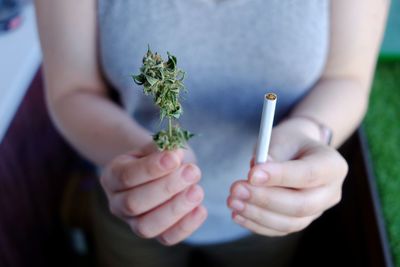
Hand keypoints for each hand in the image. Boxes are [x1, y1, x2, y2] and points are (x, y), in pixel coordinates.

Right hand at [100, 142, 206, 244]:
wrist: (159, 170)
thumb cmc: (158, 156)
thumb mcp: (156, 146)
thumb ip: (163, 148)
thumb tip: (175, 153)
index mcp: (113, 176)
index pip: (127, 176)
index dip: (151, 168)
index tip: (174, 157)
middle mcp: (117, 203)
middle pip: (134, 203)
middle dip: (167, 187)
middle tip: (192, 172)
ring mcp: (133, 222)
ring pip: (146, 227)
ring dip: (175, 209)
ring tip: (197, 191)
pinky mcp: (154, 234)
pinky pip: (167, 238)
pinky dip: (185, 226)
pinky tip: (201, 209)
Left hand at [227, 118, 347, 235]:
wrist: (297, 152)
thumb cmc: (289, 142)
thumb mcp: (282, 138)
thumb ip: (272, 153)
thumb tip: (255, 174)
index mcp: (332, 166)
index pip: (308, 175)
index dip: (280, 177)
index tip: (251, 174)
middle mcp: (331, 192)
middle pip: (301, 205)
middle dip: (265, 199)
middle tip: (236, 189)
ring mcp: (318, 211)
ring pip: (289, 222)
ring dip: (257, 214)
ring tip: (232, 201)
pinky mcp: (301, 221)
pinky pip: (279, 229)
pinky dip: (257, 224)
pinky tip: (237, 214)